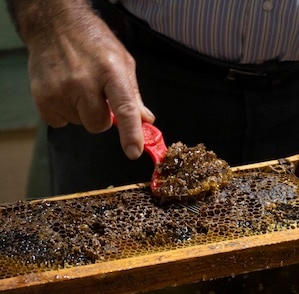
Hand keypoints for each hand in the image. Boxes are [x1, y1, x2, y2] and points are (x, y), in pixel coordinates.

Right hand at [17, 1, 153, 158]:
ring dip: (82, 111)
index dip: (131, 133)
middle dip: (102, 117)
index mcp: (111, 71)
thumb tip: (146, 120)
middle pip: (99, 124)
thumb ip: (133, 94)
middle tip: (98, 97)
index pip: (124, 108)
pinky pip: (60, 122)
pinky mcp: (42, 96)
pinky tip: (64, 91)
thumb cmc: (93, 43)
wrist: (55, 25)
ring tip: (78, 86)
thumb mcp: (122, 62)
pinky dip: (64, 112)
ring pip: (80, 123)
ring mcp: (60, 89)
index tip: (134, 151)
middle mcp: (84, 81)